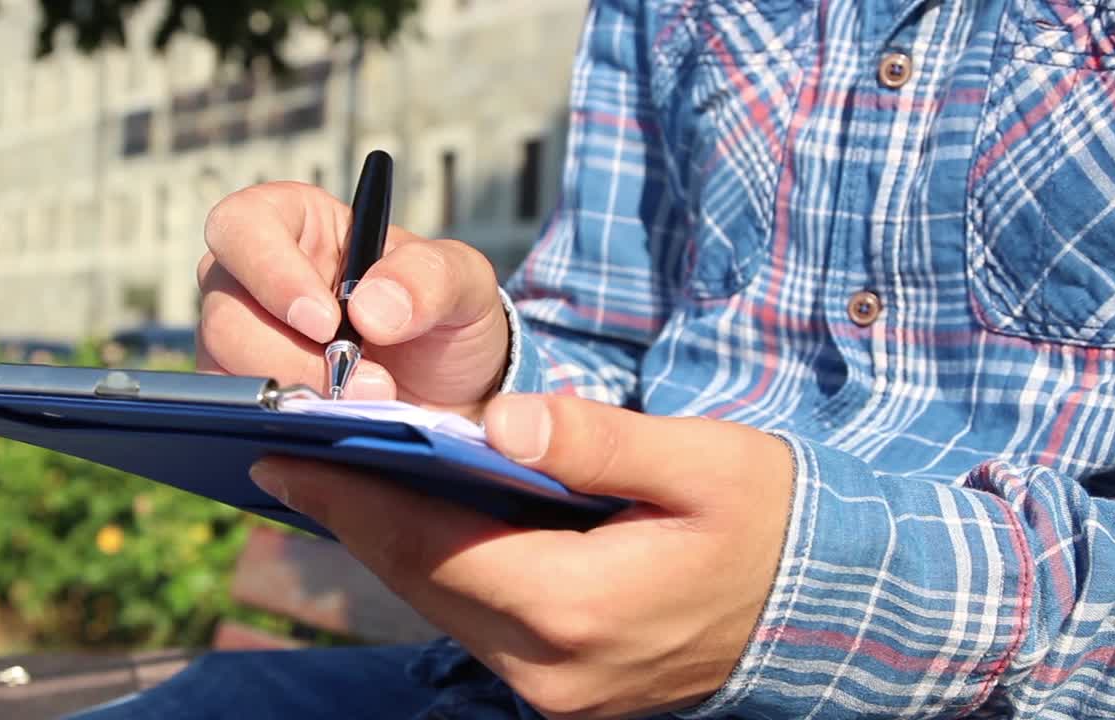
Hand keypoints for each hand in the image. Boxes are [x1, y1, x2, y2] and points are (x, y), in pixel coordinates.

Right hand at [198, 182, 507, 418]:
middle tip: (369, 385)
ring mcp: (245, 347)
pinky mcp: (248, 403)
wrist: (454, 399)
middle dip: (292, 360)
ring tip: (363, 410)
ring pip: (224, 373)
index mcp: (298, 228)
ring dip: (294, 399)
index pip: (244, 225)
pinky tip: (332, 432)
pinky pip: (236, 421)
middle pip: (226, 315)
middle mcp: (255, 284)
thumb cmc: (447, 321)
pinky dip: (281, 431)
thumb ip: (430, 279)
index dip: (270, 271)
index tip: (326, 321)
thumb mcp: (463, 283)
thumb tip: (369, 307)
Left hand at [250, 394, 795, 718]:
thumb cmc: (773, 523)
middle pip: (424, 584)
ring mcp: (559, 690)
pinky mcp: (566, 688)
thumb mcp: (702, 464)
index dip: (355, 499)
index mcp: (581, 605)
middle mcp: (555, 668)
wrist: (828, 610)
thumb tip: (499, 421)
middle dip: (354, 521)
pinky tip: (418, 526)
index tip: (286, 458)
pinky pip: (477, 624)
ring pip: (444, 608)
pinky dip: (438, 571)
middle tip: (291, 464)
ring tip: (339, 486)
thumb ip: (596, 442)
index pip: (435, 546)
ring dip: (390, 547)